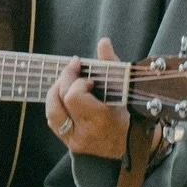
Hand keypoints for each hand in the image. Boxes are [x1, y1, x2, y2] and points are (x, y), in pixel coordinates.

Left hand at [46, 36, 129, 160]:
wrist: (134, 143)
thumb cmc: (130, 112)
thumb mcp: (123, 88)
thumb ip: (111, 64)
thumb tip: (103, 42)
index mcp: (99, 120)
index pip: (73, 97)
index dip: (76, 81)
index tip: (88, 77)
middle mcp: (84, 133)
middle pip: (60, 101)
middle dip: (64, 80)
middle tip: (74, 69)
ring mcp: (75, 141)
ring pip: (52, 112)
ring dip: (56, 93)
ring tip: (67, 82)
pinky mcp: (71, 144)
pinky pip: (55, 121)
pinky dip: (58, 106)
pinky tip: (66, 97)